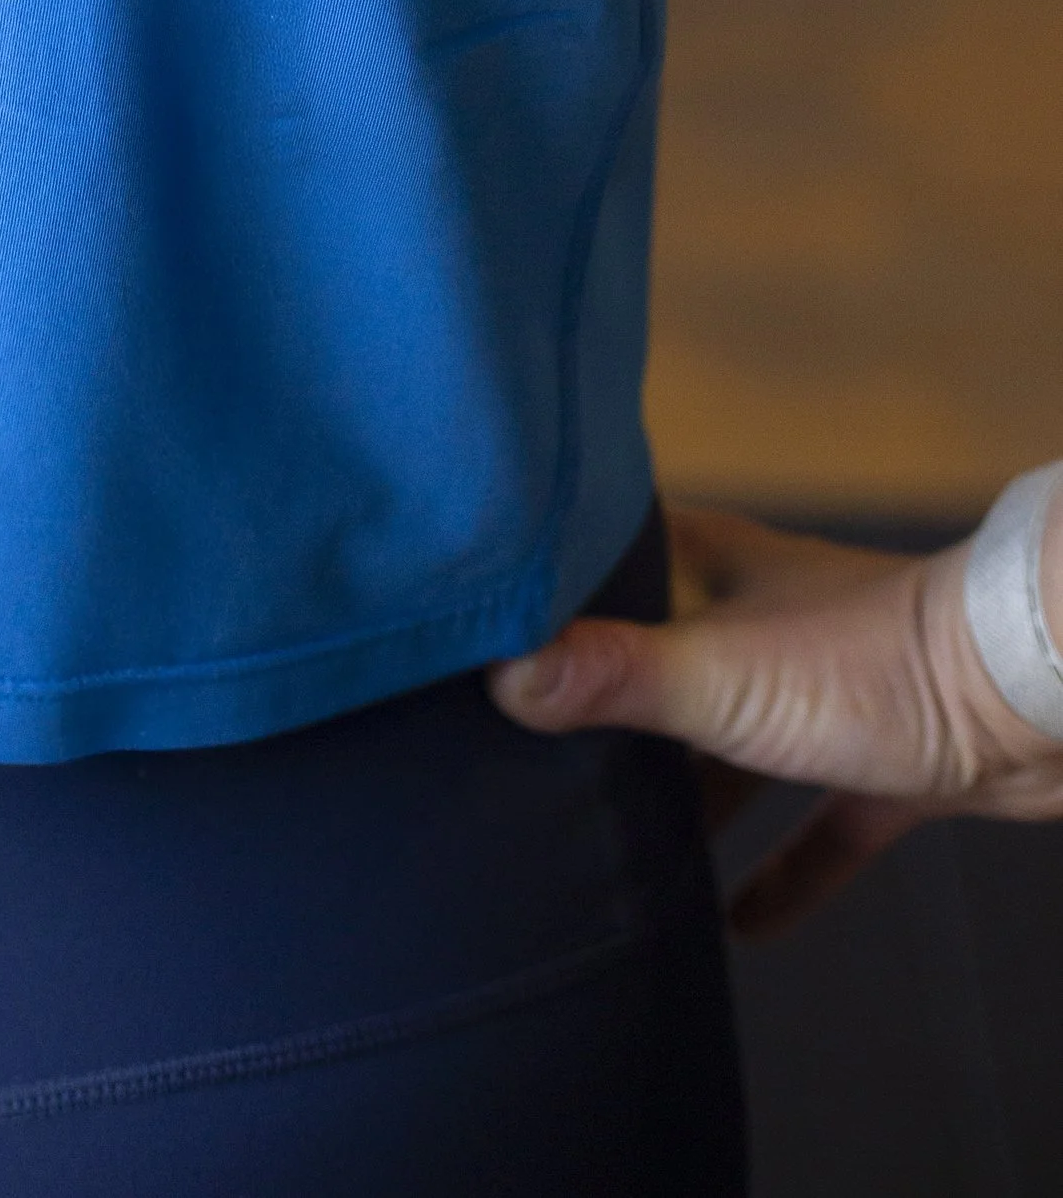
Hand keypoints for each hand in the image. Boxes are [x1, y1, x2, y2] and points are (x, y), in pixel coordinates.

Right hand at [488, 500, 1062, 937]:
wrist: (1030, 700)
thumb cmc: (870, 664)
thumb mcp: (719, 674)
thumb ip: (612, 674)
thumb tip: (496, 673)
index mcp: (712, 567)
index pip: (606, 559)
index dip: (544, 590)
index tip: (476, 628)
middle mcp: (760, 617)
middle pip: (662, 660)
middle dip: (604, 710)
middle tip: (527, 763)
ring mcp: (826, 689)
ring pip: (735, 744)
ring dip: (691, 796)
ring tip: (616, 851)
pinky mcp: (887, 758)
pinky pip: (818, 819)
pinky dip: (783, 868)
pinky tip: (739, 924)